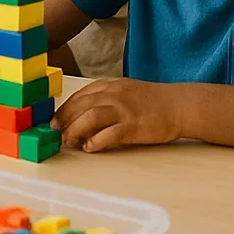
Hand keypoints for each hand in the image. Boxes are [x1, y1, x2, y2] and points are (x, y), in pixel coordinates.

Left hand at [53, 78, 183, 152]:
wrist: (179, 105)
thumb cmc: (150, 101)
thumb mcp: (123, 91)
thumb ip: (103, 99)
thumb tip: (80, 115)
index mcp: (109, 86)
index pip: (79, 96)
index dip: (64, 109)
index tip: (54, 121)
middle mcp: (114, 95)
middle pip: (81, 105)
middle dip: (65, 119)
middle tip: (55, 133)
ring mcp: (125, 109)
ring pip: (92, 116)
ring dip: (76, 129)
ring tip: (68, 141)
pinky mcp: (135, 125)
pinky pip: (111, 133)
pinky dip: (97, 140)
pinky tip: (90, 147)